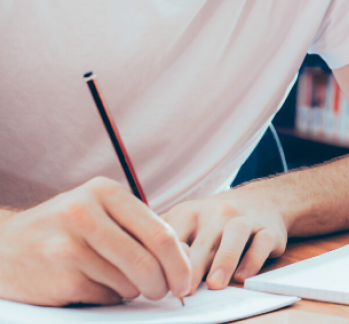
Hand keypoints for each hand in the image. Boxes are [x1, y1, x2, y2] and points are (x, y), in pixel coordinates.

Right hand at [0, 177, 191, 305]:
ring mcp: (69, 245)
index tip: (187, 279)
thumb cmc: (63, 230)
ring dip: (134, 291)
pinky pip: (104, 297)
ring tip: (122, 283)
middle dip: (165, 283)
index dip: (180, 261)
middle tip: (167, 292)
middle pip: (148, 259)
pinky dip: (110, 299)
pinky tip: (96, 288)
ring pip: (128, 281)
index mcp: (105, 191)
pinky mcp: (58, 276)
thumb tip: (186, 257)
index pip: (160, 231)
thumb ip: (138, 227)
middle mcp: (86, 212)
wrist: (2, 249)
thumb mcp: (98, 212)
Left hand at [163, 185, 287, 291]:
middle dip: (193, 266)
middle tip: (183, 292)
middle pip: (203, 238)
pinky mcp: (269, 229)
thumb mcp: (187, 224)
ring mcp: (245, 218)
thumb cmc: (215, 222)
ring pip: (235, 233)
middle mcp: (218, 211)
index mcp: (190, 212)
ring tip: (215, 285)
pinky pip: (262, 242)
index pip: (174, 235)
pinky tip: (243, 277)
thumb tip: (138, 278)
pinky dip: (253, 259)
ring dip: (224, 259)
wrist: (263, 200)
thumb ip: (166, 245)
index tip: (159, 284)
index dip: (165, 261)